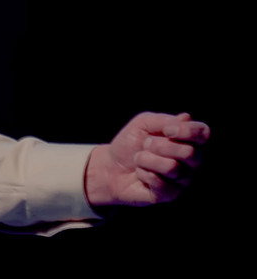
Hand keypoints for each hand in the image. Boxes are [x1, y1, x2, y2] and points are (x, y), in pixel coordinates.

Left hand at [84, 111, 208, 206]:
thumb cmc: (130, 143)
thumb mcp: (143, 124)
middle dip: (159, 145)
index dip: (187, 131)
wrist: (111, 166)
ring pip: (172, 168)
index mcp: (189, 141)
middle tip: (145, 145)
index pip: (203, 133)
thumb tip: (186, 118)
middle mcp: (192, 161)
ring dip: (146, 159)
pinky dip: (143, 174)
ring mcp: (183, 179)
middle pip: (189, 153)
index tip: (166, 130)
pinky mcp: (171, 194)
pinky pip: (161, 183)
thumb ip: (164, 120)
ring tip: (139, 159)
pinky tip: (140, 173)